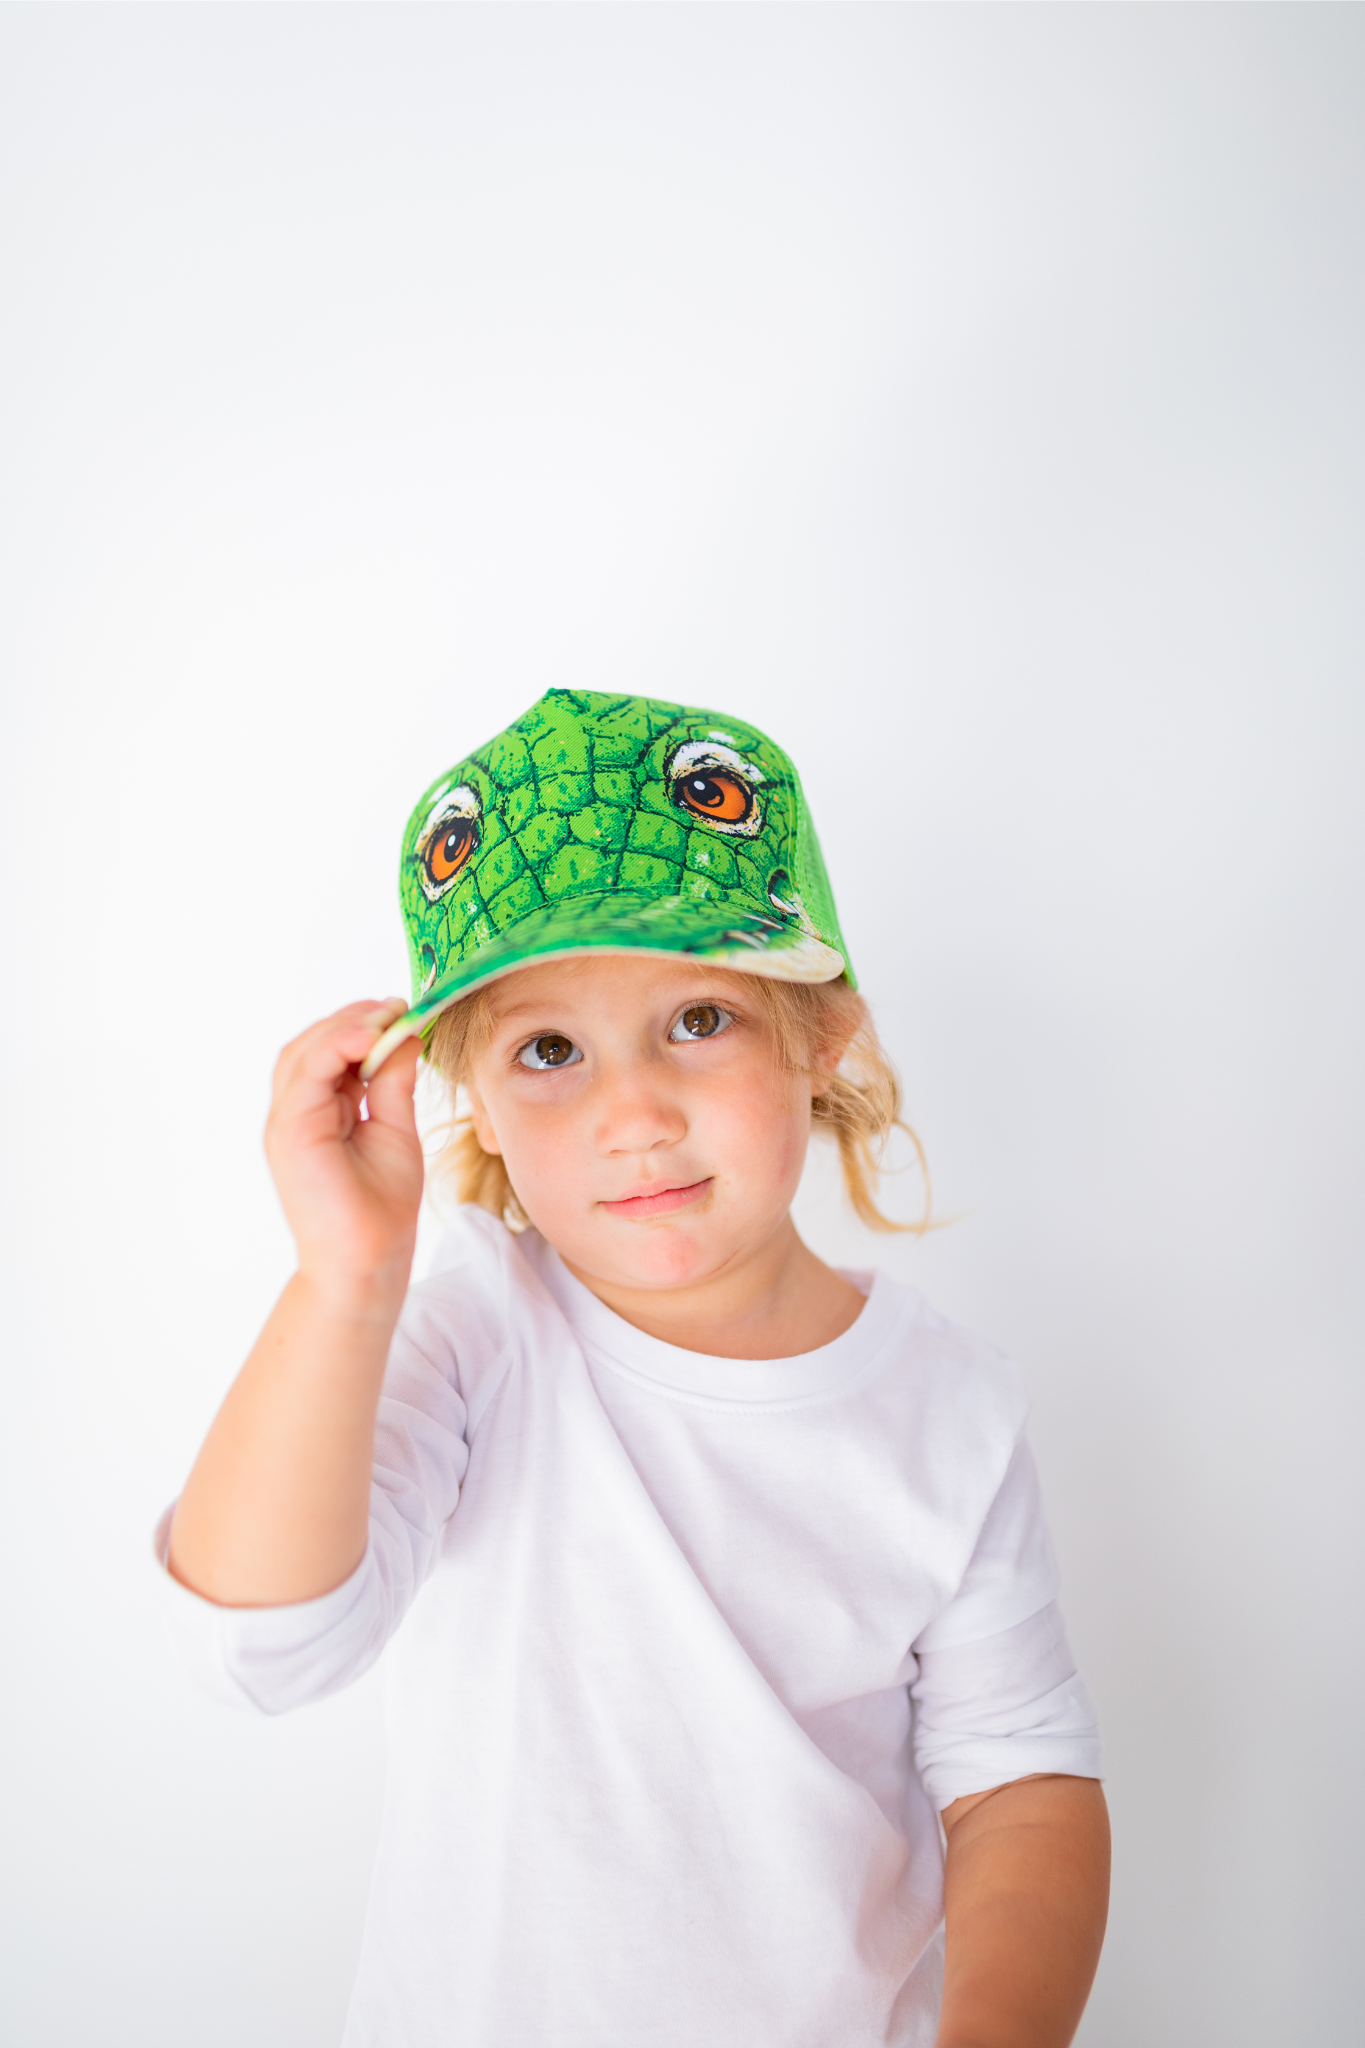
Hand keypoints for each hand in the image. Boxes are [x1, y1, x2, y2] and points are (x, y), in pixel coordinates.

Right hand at [265, 999, 423, 1304]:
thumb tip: (404, 1033)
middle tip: (395, 1006)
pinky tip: (367, 1038)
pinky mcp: (289, 1134)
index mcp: (317, 1113)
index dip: (361, 1025)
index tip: (401, 1010)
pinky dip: (333, 1048)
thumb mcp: (394, 1127)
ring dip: (343, 1027)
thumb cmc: (380, 1207)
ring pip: (301, 1053)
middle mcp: (295, 1114)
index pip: (328, 1053)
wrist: (369, 1262)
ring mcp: (286, 1124)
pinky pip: (303, 1075)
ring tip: (384, 1016)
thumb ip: (392, 1082)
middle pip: (309, 1045)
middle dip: (352, 1018)